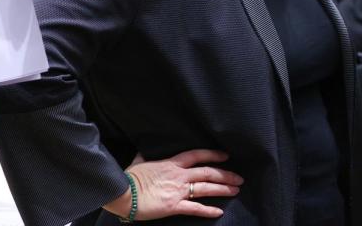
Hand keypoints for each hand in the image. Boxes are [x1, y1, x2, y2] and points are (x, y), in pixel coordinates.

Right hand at [104, 149, 242, 220]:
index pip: (198, 155)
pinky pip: (196, 208)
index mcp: (172, 163)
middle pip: (208, 172)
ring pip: (206, 188)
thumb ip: (144, 157)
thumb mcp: (138, 162)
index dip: (213, 154)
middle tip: (239, 178)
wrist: (122, 192)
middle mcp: (179, 175)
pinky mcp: (174, 206)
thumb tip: (142, 150)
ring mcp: (178, 190)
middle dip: (226, 175)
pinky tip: (219, 211)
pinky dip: (209, 210)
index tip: (225, 155)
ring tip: (236, 190)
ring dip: (223, 189)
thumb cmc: (128, 178)